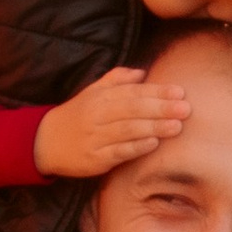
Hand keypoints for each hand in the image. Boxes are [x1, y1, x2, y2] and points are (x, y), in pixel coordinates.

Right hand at [34, 67, 191, 178]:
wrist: (45, 142)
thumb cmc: (77, 115)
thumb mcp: (92, 92)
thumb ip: (117, 80)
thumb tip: (143, 73)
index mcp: (100, 97)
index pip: (133, 92)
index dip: (157, 92)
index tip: (180, 92)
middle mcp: (98, 115)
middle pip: (133, 109)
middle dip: (161, 108)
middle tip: (186, 109)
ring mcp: (95, 137)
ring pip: (127, 130)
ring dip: (154, 127)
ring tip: (177, 126)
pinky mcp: (94, 159)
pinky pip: (118, 152)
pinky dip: (136, 147)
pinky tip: (154, 144)